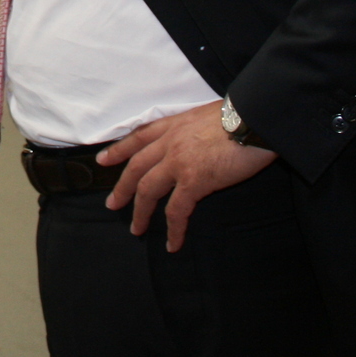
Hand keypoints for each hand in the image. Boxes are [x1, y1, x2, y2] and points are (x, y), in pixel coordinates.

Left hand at [99, 101, 275, 252]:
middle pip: (136, 167)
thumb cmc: (239, 115)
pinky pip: (177, 211)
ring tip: (136, 229)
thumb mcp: (205, 114)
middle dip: (122, 187)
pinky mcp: (194, 181)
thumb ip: (192, 128)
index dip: (119, 150)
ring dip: (140, 212)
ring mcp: (178, 162)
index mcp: (173, 125)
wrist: (252, 118)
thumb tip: (197, 139)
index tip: (103, 160)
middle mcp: (169, 143)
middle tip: (112, 204)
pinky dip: (174, 229)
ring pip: (148, 190)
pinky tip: (173, 243)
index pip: (138, 137)